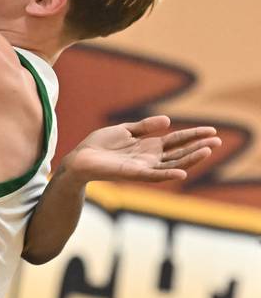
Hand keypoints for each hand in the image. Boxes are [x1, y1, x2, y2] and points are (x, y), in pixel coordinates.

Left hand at [63, 116, 220, 184]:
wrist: (80, 159)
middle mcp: (149, 159)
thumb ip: (145, 127)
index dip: (193, 135)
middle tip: (218, 140)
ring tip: (207, 151)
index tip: (212, 131)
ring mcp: (142, 167)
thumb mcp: (124, 130)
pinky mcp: (132, 174)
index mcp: (148, 147)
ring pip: (172, 164)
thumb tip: (168, 121)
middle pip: (179, 153)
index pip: (177, 141)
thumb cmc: (100, 146)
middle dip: (198, 147)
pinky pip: (153, 175)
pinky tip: (182, 172)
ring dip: (190, 159)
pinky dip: (168, 174)